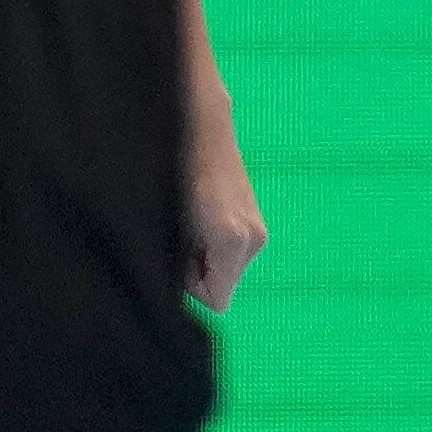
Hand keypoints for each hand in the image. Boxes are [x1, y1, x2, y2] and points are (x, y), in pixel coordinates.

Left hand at [184, 115, 267, 309]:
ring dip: (208, 256)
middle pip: (225, 286)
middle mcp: (253, 239)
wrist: (200, 131)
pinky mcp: (256, 221)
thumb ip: (182, 267)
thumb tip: (184, 288)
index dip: (192, 287)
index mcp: (232, 241)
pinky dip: (217, 244)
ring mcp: (258, 230)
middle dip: (201, 270)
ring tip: (193, 223)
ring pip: (229, 269)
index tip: (179, 258)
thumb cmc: (175, 177)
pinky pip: (234, 252)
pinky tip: (205, 218)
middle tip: (184, 236)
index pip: (217, 300)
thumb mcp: (172, 228)